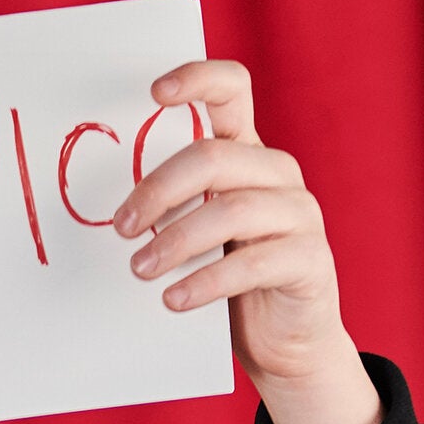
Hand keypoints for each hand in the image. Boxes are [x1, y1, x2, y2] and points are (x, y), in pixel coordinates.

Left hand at [115, 60, 381, 423]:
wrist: (287, 343)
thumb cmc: (232, 284)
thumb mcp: (201, 236)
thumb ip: (174, 209)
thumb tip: (113, 211)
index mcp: (248, 154)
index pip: (232, 90)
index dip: (197, 79)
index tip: (154, 93)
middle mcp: (277, 173)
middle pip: (213, 157)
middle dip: (158, 191)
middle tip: (121, 228)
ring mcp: (299, 213)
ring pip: (230, 210)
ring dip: (175, 241)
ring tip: (140, 270)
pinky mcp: (309, 259)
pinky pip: (251, 264)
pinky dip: (206, 282)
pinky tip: (174, 299)